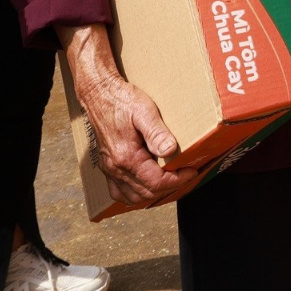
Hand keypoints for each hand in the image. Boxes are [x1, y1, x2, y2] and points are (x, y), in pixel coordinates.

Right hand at [61, 24, 199, 205]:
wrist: (98, 94)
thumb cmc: (121, 99)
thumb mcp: (144, 111)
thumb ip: (157, 133)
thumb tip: (171, 151)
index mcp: (126, 157)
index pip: (156, 182)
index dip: (178, 179)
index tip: (192, 171)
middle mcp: (115, 168)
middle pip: (146, 193)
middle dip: (170, 187)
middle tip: (186, 175)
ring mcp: (109, 169)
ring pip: (133, 197)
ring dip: (153, 194)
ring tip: (171, 181)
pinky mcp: (106, 165)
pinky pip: (119, 192)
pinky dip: (135, 194)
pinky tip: (146, 186)